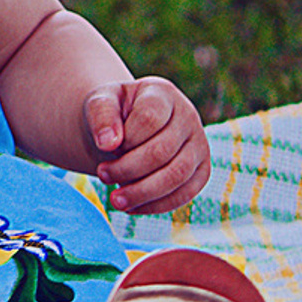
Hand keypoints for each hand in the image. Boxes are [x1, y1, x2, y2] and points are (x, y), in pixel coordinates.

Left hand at [82, 76, 208, 214]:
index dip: (125, 138)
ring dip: (143, 192)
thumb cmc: (112, 113)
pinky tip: (132, 208)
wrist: (126, 127)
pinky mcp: (202, 171)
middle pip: (163, 150)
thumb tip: (108, 143)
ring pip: (177, 175)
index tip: (102, 147)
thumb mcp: (99, 103)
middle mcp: (188, 116)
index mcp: (162, 93)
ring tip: (115, 200)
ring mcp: (200, 144)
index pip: (149, 118)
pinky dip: (158, 205)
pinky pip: (186, 194)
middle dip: (128, 169)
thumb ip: (101, 116)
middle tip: (102, 176)